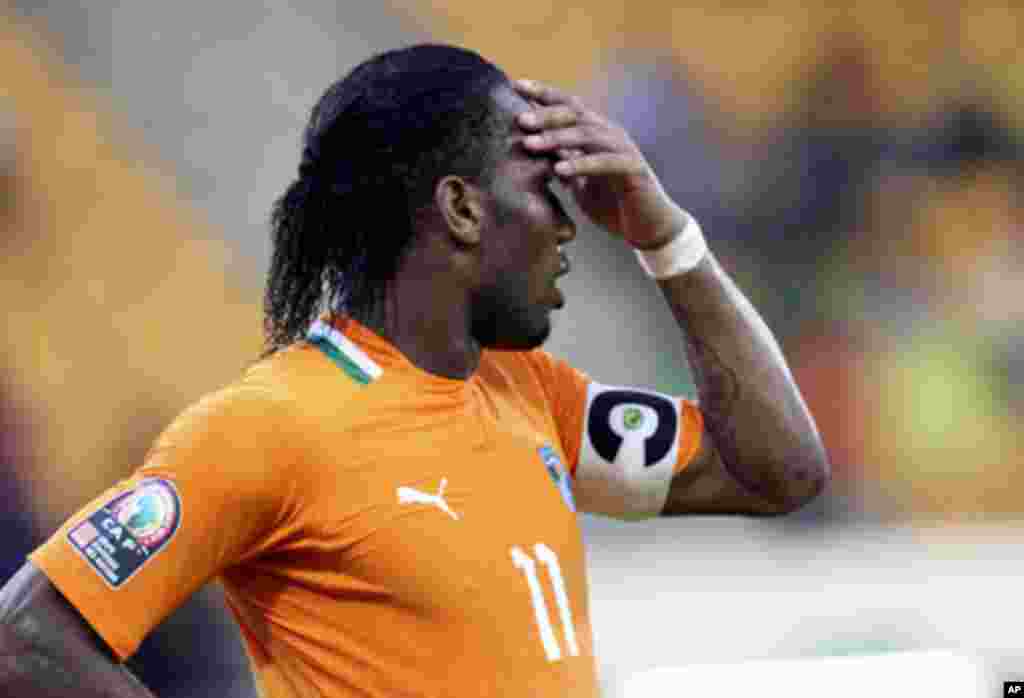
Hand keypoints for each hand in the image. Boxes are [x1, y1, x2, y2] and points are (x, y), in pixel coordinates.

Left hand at [513, 79, 687, 249]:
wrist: (647, 228)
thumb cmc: (612, 204)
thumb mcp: (578, 183)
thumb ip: (560, 164)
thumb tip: (530, 151)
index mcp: (595, 133)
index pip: (567, 106)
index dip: (543, 94)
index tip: (515, 86)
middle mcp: (610, 134)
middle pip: (575, 114)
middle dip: (546, 114)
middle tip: (519, 120)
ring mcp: (623, 149)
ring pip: (587, 134)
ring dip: (557, 138)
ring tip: (530, 144)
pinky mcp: (633, 169)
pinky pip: (604, 162)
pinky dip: (581, 165)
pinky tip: (559, 170)